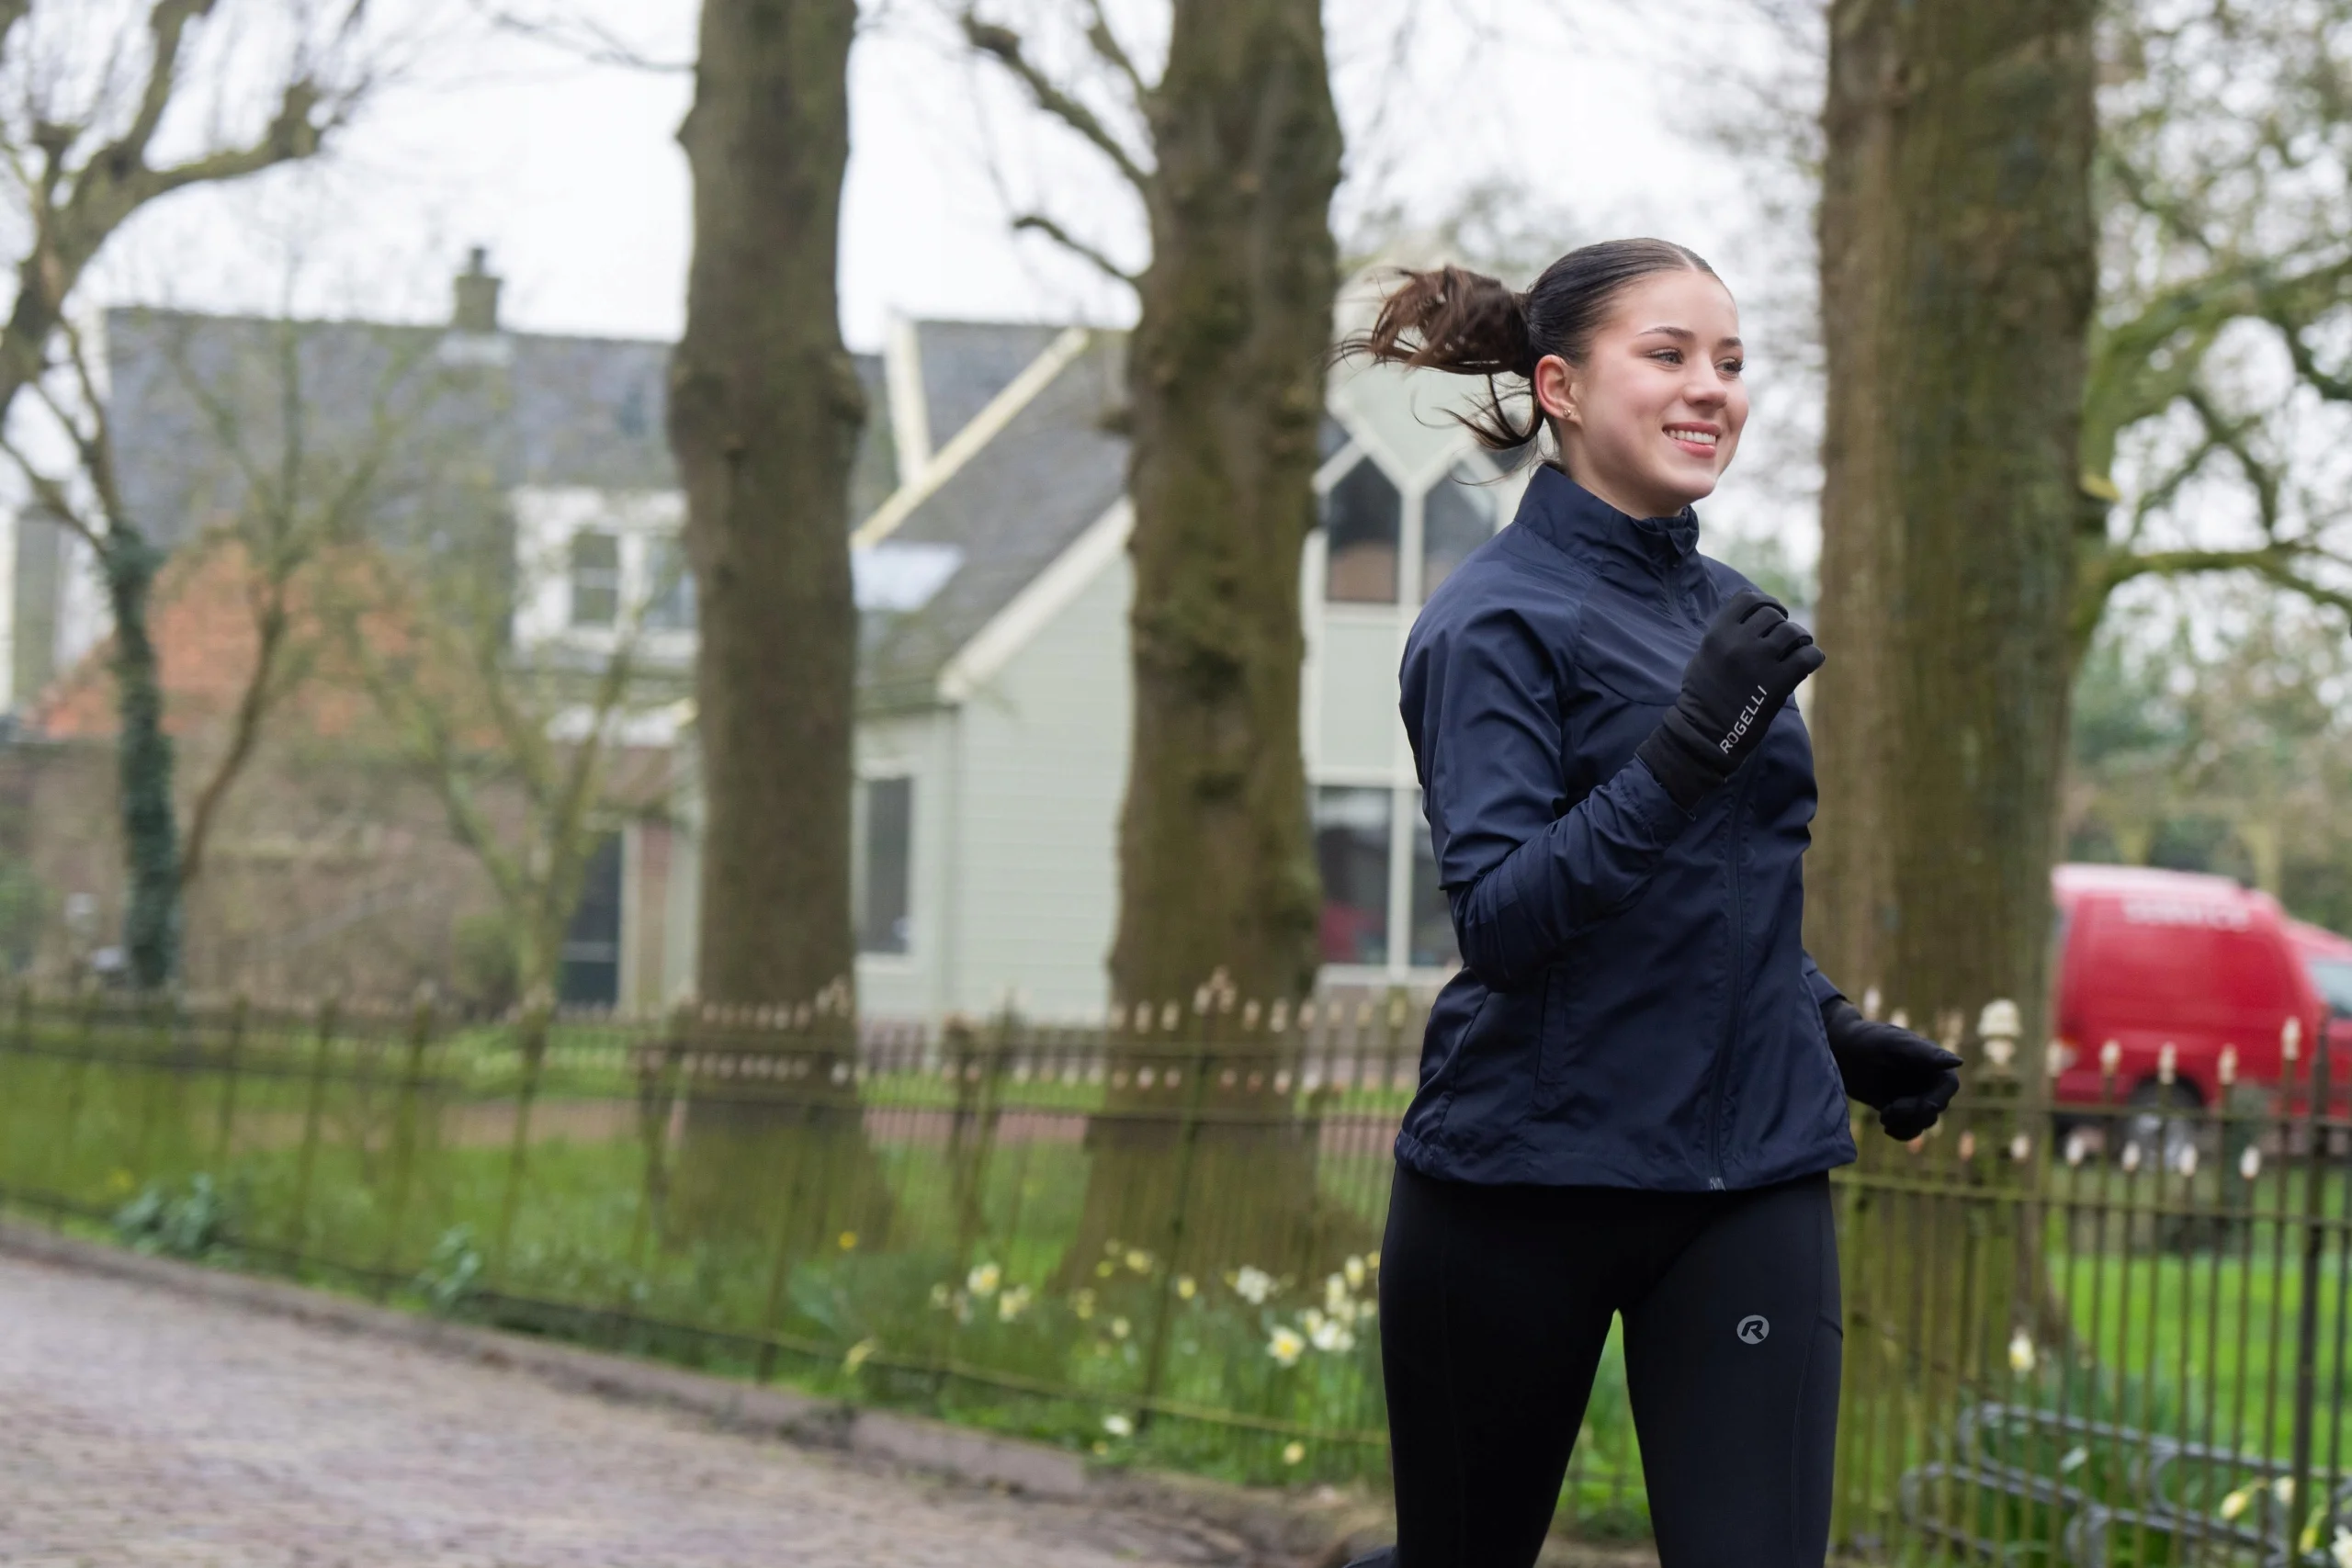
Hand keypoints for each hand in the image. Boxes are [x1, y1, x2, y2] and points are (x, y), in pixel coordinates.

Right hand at [1634, 588, 1825, 811]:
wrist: (1705, 733)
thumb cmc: (1703, 696)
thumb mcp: (1705, 656)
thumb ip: (1726, 634)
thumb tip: (1755, 615)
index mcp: (1717, 634)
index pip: (1748, 599)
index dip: (1764, 603)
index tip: (1772, 616)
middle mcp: (1738, 643)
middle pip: (1773, 614)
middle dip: (1783, 624)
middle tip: (1786, 639)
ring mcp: (1758, 662)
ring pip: (1793, 632)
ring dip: (1800, 639)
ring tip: (1797, 650)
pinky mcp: (1777, 683)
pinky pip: (1808, 656)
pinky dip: (1813, 656)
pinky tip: (1808, 663)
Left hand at [1822, 997, 1961, 1139]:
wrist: (1838, 1050)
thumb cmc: (1865, 1039)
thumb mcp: (1893, 1043)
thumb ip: (1924, 1053)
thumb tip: (1958, 1062)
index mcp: (1930, 1061)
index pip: (1948, 1085)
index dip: (1939, 1098)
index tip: (1924, 1105)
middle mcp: (1924, 1079)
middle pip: (1935, 1108)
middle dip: (1915, 1113)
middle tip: (1891, 1110)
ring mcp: (1911, 1095)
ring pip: (1923, 1121)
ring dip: (1907, 1125)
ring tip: (1884, 1116)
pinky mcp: (1897, 1108)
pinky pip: (1909, 1128)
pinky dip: (1902, 1133)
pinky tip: (1887, 1128)